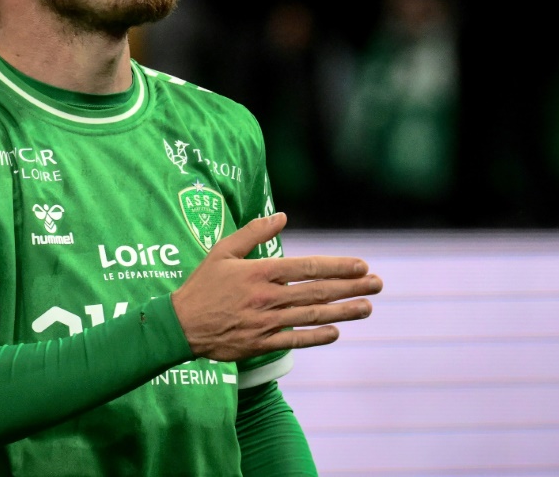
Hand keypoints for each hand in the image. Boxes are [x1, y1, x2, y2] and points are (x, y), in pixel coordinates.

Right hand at [171, 212, 382, 360]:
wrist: (180, 326)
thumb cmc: (202, 285)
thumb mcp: (223, 250)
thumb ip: (253, 232)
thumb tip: (282, 216)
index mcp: (260, 273)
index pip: (307, 267)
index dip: (337, 266)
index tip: (361, 265)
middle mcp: (267, 297)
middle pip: (317, 291)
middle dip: (351, 287)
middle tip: (378, 283)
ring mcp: (266, 323)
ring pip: (312, 315)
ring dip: (343, 311)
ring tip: (367, 307)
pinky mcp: (261, 343)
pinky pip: (295, 340)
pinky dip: (316, 336)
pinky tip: (336, 332)